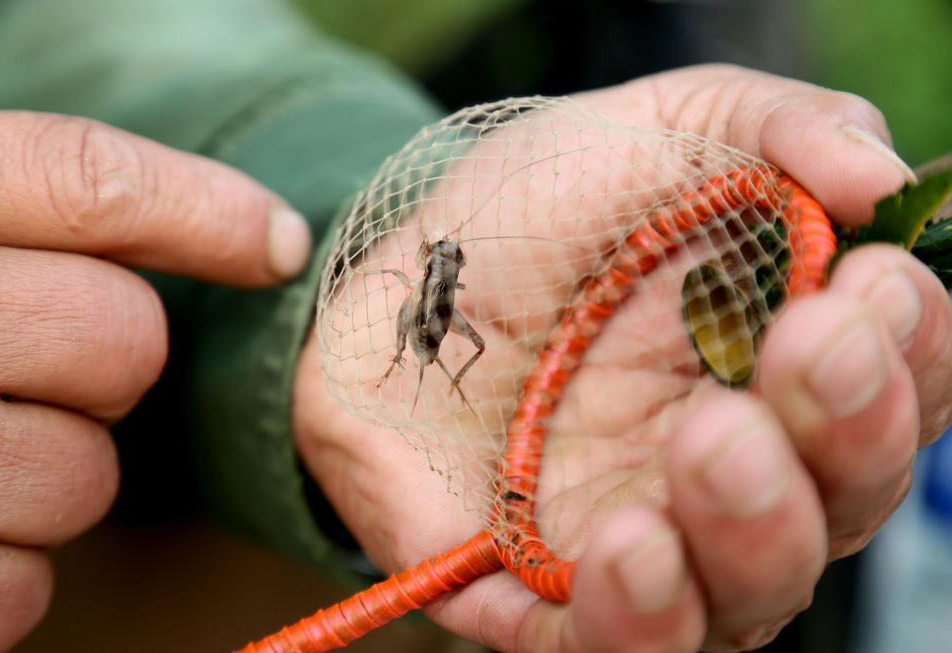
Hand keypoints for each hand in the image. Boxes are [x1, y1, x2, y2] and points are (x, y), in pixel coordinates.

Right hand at [0, 111, 309, 651]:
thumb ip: (32, 213)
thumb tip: (272, 240)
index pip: (81, 181)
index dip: (203, 208)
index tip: (278, 242)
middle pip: (119, 339)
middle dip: (98, 366)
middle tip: (13, 366)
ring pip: (86, 476)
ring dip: (42, 476)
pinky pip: (23, 587)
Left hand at [293, 64, 950, 651]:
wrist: (397, 278)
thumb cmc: (534, 210)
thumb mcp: (663, 128)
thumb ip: (780, 130)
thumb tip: (885, 182)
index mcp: (775, 367)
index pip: (894, 392)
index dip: (910, 351)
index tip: (873, 281)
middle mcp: (731, 469)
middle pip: (842, 501)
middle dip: (848, 430)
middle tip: (807, 345)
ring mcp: (644, 536)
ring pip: (748, 594)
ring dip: (756, 529)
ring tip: (711, 439)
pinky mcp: (541, 593)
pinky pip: (612, 643)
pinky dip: (640, 612)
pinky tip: (630, 542)